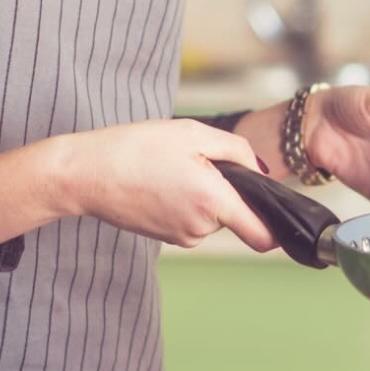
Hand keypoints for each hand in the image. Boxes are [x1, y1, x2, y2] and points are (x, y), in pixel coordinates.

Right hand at [52, 119, 277, 251]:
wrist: (87, 173)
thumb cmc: (136, 148)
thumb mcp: (193, 133)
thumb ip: (237, 150)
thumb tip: (261, 171)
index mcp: (213, 202)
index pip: (263, 236)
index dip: (278, 229)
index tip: (281, 216)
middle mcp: (200, 228)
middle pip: (236, 216)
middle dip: (228, 192)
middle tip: (197, 163)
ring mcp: (182, 237)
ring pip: (212, 217)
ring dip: (204, 195)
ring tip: (172, 170)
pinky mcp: (166, 237)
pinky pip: (191, 219)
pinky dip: (186, 202)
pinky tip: (161, 182)